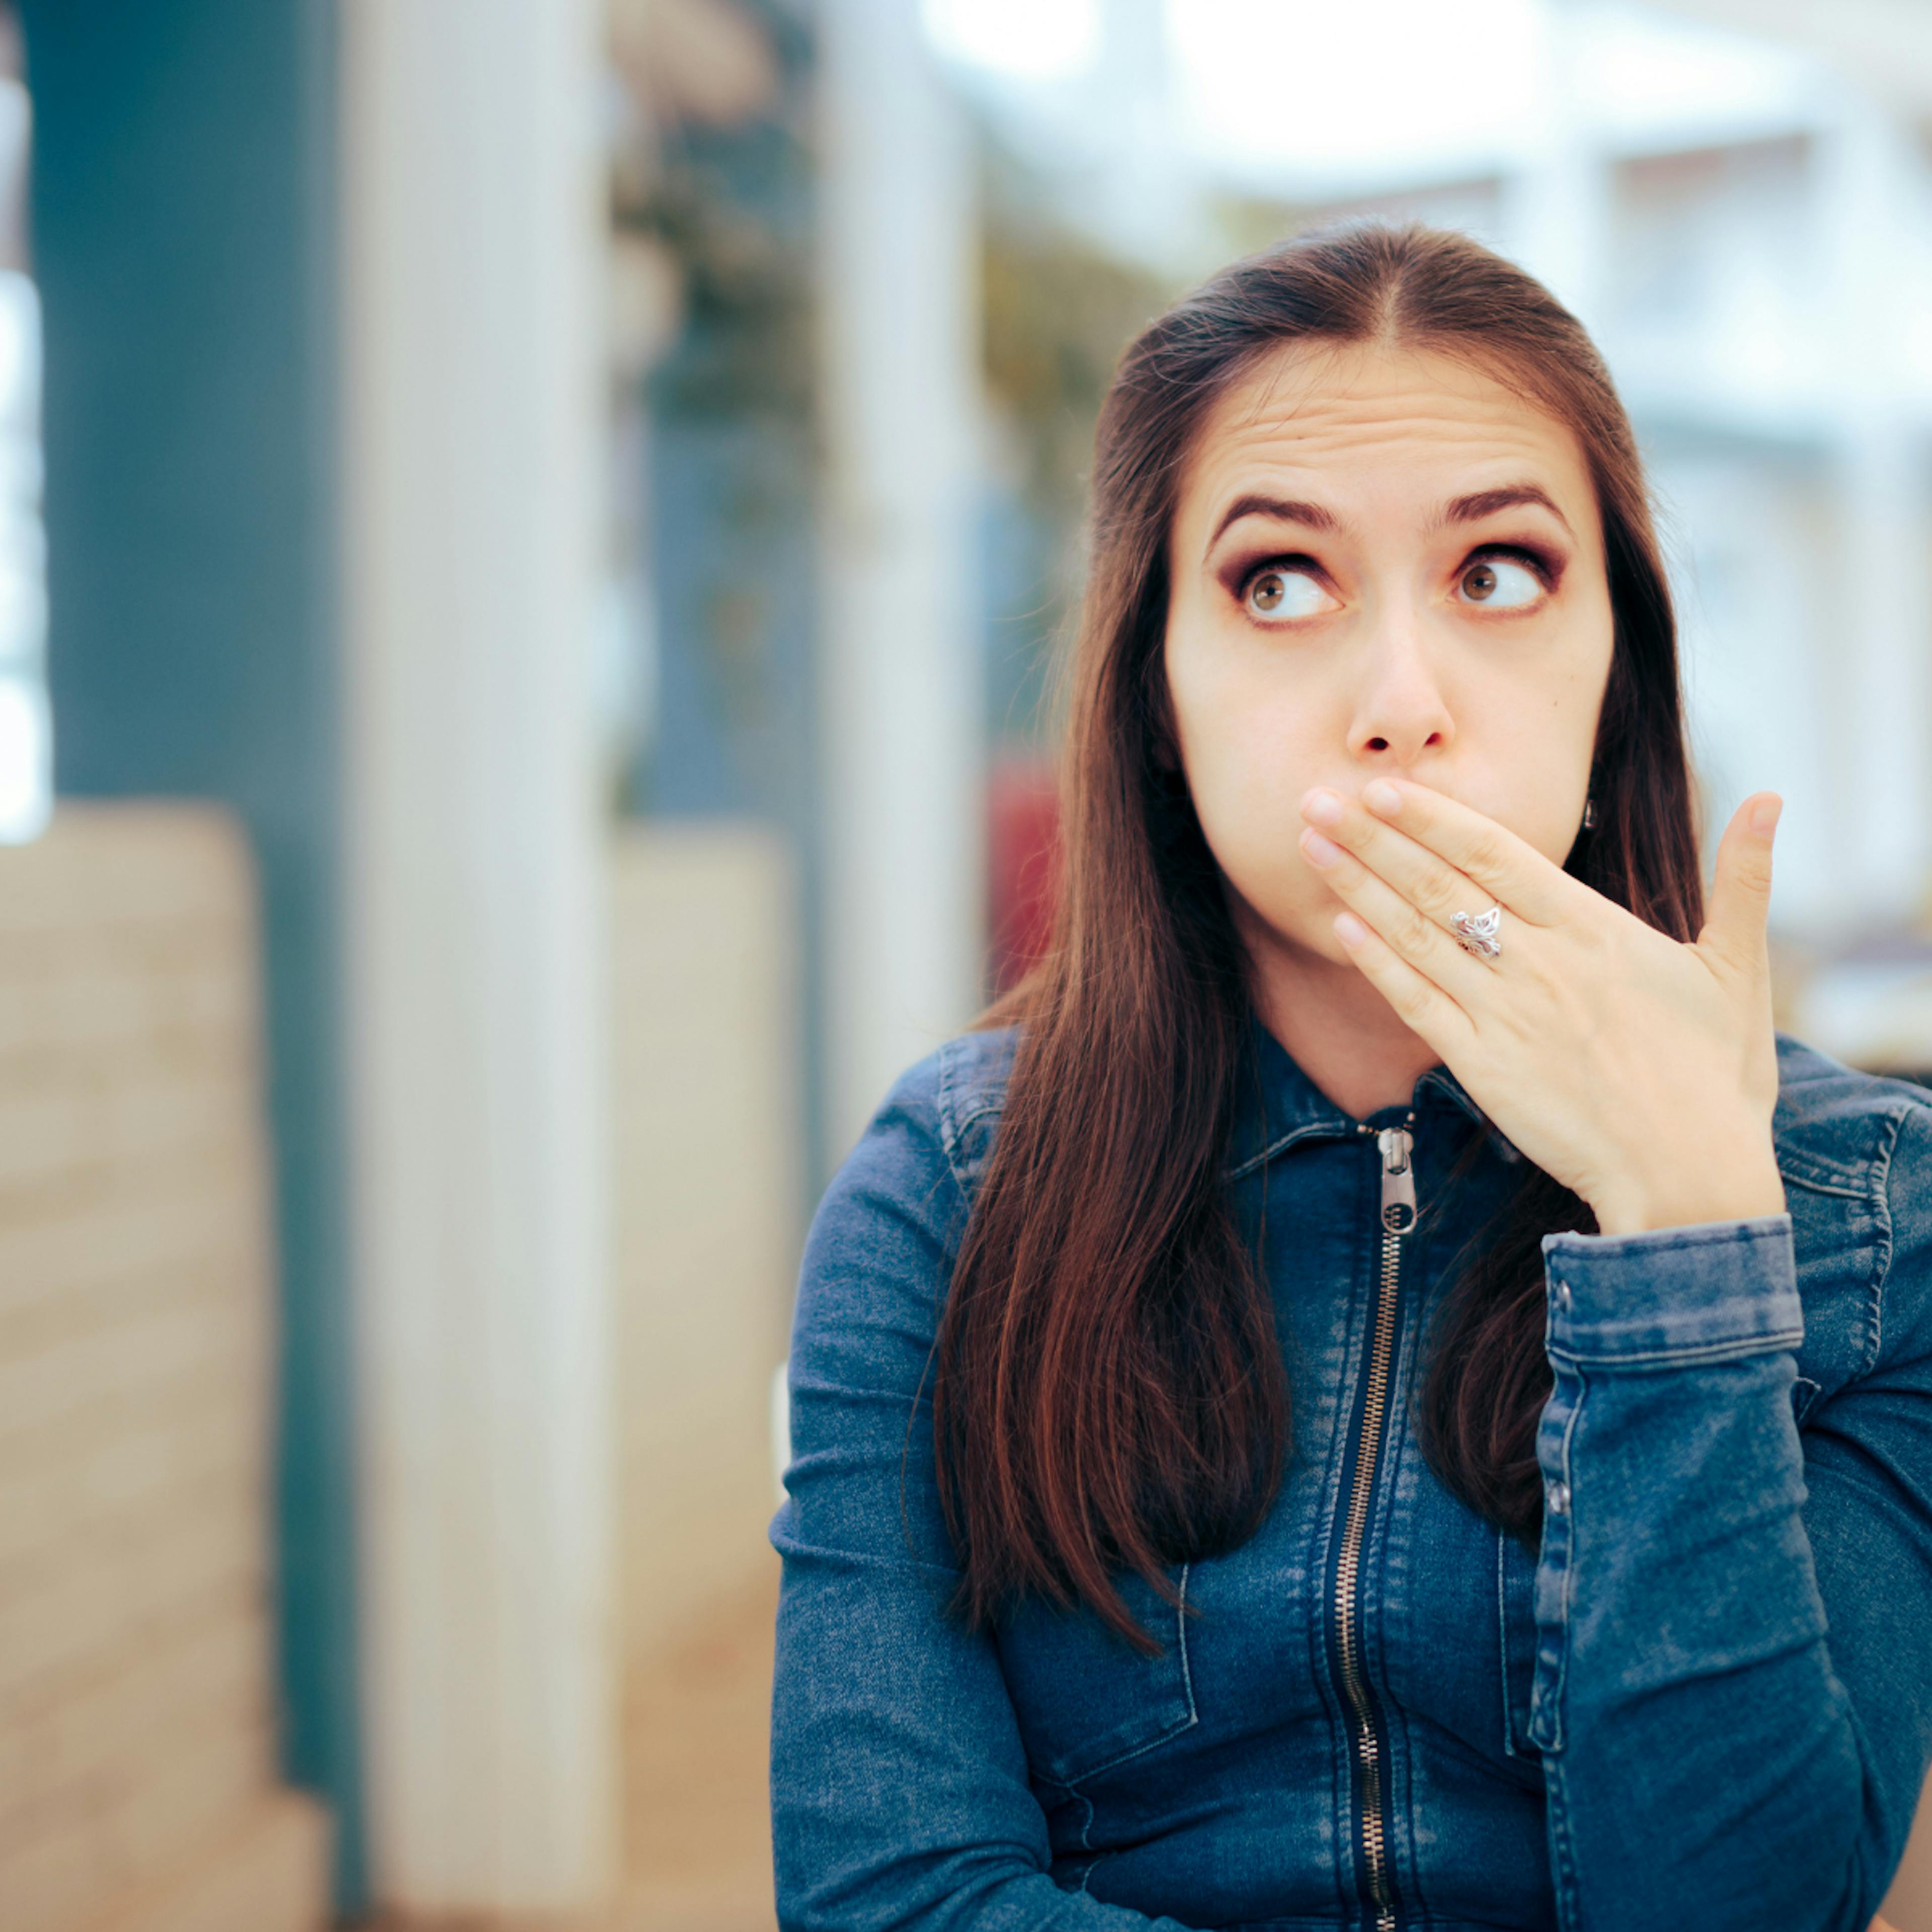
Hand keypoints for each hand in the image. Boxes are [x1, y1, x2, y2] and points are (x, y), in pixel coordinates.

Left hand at [1297, 778, 1786, 1235]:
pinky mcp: (1483, 1067)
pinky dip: (1376, 963)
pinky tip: (1339, 927)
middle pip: (1440, 884)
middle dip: (1372, 839)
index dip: (1433, 818)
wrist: (1689, 1176)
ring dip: (1357, 887)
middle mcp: (1540, 964)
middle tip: (1314, 799)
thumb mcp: (1739, 969)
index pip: (1496, 854)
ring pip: (1416, 935)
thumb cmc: (1715, 1077)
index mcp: (1595, 931)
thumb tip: (1777, 798)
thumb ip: (1745, 880)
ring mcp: (1506, 1015)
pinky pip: (1417, 1003)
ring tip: (1309, 845)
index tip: (1383, 788)